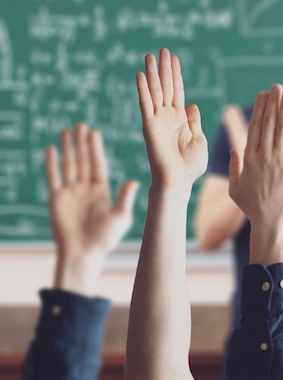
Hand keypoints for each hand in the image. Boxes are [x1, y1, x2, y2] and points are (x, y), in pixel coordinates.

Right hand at [47, 124, 138, 293]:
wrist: (83, 254)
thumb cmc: (105, 240)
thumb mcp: (120, 217)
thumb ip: (125, 198)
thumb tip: (135, 181)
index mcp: (101, 191)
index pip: (97, 164)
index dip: (95, 149)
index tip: (94, 133)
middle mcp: (85, 189)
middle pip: (83, 161)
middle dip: (82, 143)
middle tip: (81, 125)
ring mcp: (70, 193)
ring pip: (68, 165)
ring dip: (67, 148)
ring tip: (67, 131)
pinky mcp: (56, 199)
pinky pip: (53, 177)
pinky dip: (52, 163)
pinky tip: (51, 149)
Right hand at [136, 48, 207, 189]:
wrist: (178, 181)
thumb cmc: (190, 166)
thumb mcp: (198, 139)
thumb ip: (194, 121)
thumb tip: (191, 104)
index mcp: (181, 119)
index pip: (177, 90)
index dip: (176, 74)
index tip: (174, 58)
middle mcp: (167, 117)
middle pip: (165, 87)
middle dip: (164, 68)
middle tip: (163, 49)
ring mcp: (157, 120)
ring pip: (154, 91)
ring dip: (152, 73)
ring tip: (150, 55)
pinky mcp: (149, 126)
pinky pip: (145, 104)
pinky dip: (142, 89)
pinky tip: (139, 74)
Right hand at [228, 84, 282, 264]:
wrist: (272, 223)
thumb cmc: (253, 208)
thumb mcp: (235, 189)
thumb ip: (234, 168)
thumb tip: (234, 150)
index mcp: (248, 159)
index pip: (254, 127)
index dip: (259, 109)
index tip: (263, 95)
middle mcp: (263, 156)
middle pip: (268, 123)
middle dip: (273, 102)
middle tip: (276, 86)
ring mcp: (280, 160)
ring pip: (282, 128)